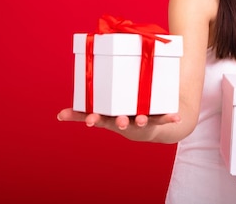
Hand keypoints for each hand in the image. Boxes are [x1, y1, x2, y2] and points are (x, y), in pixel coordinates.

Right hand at [57, 108, 179, 133]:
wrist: (149, 126)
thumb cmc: (122, 112)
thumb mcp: (104, 109)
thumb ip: (84, 108)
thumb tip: (60, 113)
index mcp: (110, 117)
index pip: (98, 119)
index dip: (93, 119)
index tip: (89, 120)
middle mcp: (124, 121)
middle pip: (119, 122)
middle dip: (119, 122)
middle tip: (119, 121)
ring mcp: (140, 121)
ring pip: (140, 122)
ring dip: (141, 121)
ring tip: (141, 119)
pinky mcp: (156, 120)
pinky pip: (163, 119)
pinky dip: (169, 118)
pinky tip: (175, 117)